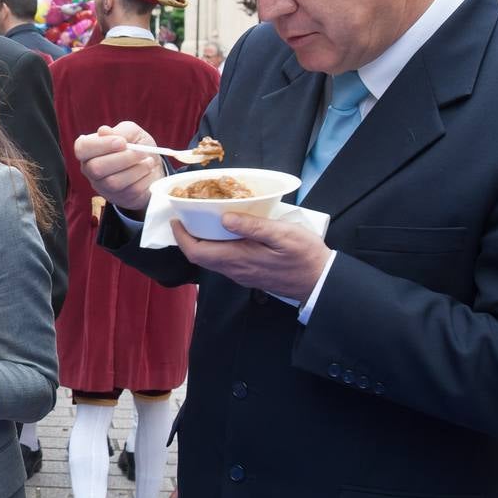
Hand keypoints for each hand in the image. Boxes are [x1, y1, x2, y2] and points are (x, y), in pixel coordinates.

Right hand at [74, 123, 164, 213]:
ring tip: (149, 161)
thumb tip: (103, 131)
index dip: (100, 145)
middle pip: (96, 168)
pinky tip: (149, 172)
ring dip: (137, 170)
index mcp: (89, 150)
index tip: (122, 142)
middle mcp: (90, 169)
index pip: (82, 148)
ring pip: (114, 182)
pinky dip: (144, 179)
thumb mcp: (131, 133)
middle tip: (141, 152)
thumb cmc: (136, 146)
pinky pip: (130, 191)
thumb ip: (120, 131)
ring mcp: (103, 186)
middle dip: (123, 159)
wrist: (152, 165)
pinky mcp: (118, 197)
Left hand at [171, 213, 331, 303]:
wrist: (321, 282)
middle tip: (188, 216)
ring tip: (203, 220)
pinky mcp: (249, 274)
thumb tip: (224, 218)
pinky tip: (225, 233)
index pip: (198, 252)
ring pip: (212, 259)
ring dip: (203, 242)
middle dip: (189, 237)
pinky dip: (216, 247)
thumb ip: (252, 226)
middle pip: (201, 256)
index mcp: (239, 259)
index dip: (182, 237)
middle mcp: (235, 270)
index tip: (177, 220)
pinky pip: (224, 261)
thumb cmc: (305, 256)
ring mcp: (242, 274)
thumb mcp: (283, 234)